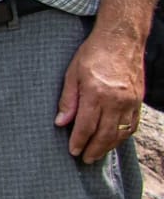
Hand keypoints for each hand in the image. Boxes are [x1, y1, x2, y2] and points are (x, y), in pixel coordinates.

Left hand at [55, 29, 143, 163]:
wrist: (121, 39)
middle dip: (94, 149)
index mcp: (96, 93)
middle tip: (85, 159)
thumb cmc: (93, 54)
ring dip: (109, 146)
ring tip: (97, 154)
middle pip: (105, 133)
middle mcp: (116, 100)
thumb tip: (60, 123)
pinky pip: (132, 124)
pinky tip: (114, 140)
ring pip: (120, 132)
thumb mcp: (72, 74)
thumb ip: (68, 100)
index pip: (86, 125)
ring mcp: (130, 101)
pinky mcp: (138, 100)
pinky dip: (123, 136)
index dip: (79, 141)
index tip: (73, 151)